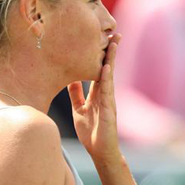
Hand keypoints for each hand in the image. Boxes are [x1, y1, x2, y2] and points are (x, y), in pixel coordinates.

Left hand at [68, 33, 121, 163]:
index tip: (102, 37)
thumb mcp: (79, 109)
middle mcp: (104, 93)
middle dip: (111, 50)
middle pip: (108, 67)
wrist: (99, 151)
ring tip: (114, 42)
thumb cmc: (91, 132)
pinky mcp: (109, 109)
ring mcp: (109, 100)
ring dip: (112, 58)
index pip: (99, 68)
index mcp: (97, 92)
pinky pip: (107, 91)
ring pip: (110, 75)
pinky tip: (106, 66)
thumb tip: (69, 79)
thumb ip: (75, 94)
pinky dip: (107, 78)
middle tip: (115, 32)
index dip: (101, 54)